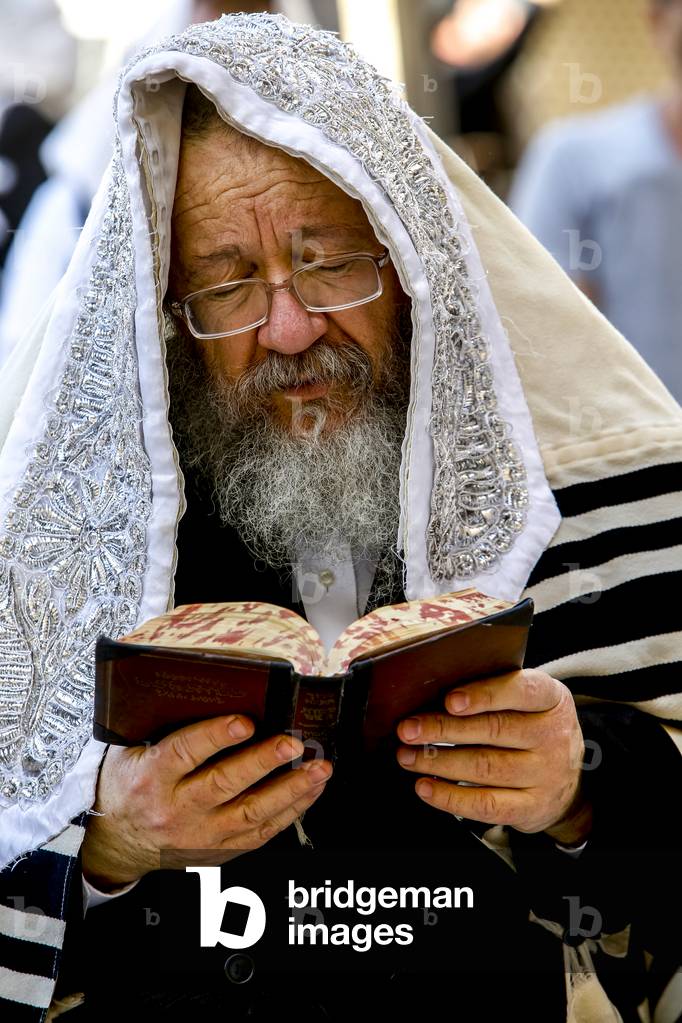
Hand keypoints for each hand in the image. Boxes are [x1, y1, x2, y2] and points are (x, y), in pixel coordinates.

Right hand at [81, 714, 331, 889]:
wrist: (119, 841)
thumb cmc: (131, 784)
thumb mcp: (131, 751)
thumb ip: (166, 728)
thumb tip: (213, 692)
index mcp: (151, 778)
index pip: (184, 754)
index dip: (214, 736)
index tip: (244, 721)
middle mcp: (176, 810)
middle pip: (224, 784)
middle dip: (263, 762)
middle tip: (292, 743)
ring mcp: (201, 834)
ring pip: (252, 812)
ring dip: (290, 789)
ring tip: (318, 767)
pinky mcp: (221, 849)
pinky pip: (263, 832)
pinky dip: (292, 810)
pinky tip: (311, 789)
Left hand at [395, 669, 590, 841]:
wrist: (568, 782)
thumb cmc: (531, 728)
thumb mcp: (528, 703)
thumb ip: (493, 693)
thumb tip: (433, 693)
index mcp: (551, 699)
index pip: (521, 691)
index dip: (484, 695)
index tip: (450, 700)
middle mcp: (552, 736)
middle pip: (494, 729)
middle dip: (444, 729)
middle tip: (408, 729)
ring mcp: (545, 774)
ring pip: (485, 767)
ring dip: (438, 762)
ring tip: (407, 756)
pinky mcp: (531, 807)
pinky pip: (486, 805)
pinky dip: (450, 797)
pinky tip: (425, 787)